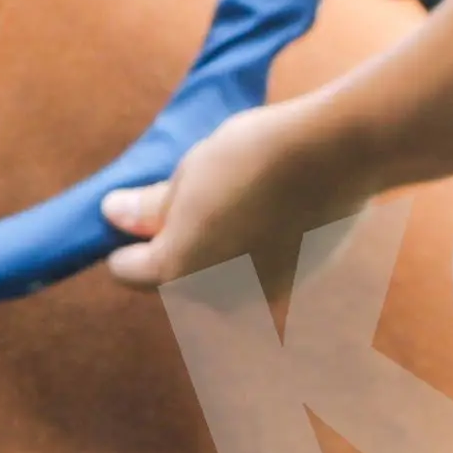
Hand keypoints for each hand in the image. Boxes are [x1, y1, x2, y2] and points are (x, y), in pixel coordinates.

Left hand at [100, 94, 372, 297]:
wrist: (339, 153)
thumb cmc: (254, 153)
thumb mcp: (191, 171)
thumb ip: (151, 207)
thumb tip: (114, 215)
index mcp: (175, 271)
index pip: (126, 269)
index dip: (126, 240)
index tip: (134, 213)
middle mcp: (215, 298)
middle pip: (178, 279)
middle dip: (179, 248)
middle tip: (197, 198)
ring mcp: (260, 297)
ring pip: (222, 279)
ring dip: (222, 252)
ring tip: (242, 199)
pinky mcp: (299, 288)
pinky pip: (262, 273)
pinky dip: (261, 251)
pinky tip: (277, 211)